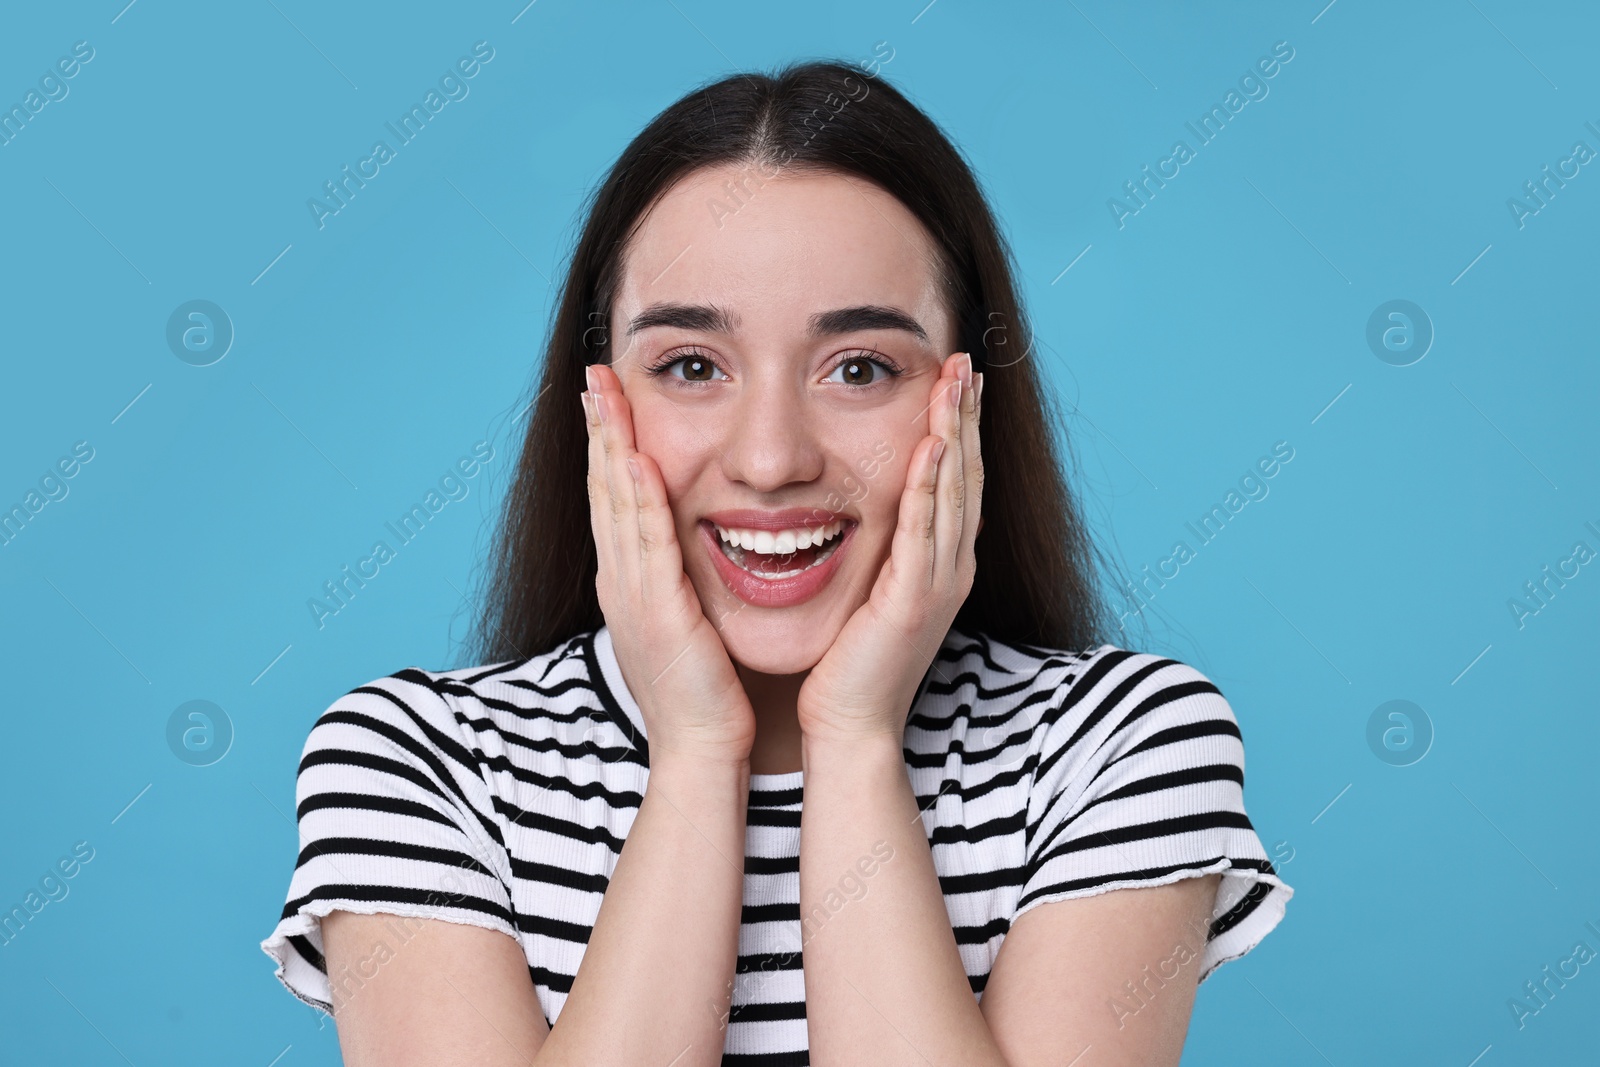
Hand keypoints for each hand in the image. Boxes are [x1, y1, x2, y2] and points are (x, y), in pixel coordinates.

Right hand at [583, 363, 756, 765]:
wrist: (702, 750)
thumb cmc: (704, 693)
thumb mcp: (688, 623)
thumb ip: (683, 582)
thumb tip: (696, 546)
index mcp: (629, 582)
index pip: (614, 498)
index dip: (608, 444)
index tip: (607, 397)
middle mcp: (621, 582)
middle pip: (605, 489)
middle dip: (600, 429)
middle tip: (593, 373)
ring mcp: (633, 596)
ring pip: (617, 505)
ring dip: (611, 446)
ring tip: (605, 394)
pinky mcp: (658, 613)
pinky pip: (647, 546)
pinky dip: (638, 501)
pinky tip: (636, 460)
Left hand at [796, 351, 983, 743]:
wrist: (849, 726)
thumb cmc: (848, 664)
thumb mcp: (869, 591)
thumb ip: (876, 550)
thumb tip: (857, 508)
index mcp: (940, 563)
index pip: (956, 481)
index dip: (960, 428)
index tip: (956, 379)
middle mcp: (951, 568)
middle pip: (966, 476)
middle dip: (966, 416)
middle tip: (965, 362)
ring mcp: (938, 584)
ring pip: (954, 493)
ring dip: (955, 433)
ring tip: (956, 383)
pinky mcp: (913, 601)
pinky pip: (923, 533)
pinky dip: (929, 488)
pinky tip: (931, 447)